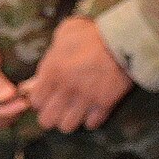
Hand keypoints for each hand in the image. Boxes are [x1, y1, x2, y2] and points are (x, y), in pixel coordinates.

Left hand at [20, 16, 132, 132]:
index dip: (40, 98)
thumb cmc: (92, 32)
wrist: (123, 39)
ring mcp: (85, 99)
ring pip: (67, 126)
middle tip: (57, 106)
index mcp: (53, 70)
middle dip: (50, 114)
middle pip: (47, 120)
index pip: (35, 100)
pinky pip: (91, 124)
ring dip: (69, 119)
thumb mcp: (66, 32)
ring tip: (73, 110)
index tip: (46, 94)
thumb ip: (52, 52)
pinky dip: (90, 119)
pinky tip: (91, 109)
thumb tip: (42, 71)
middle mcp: (66, 89)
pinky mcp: (104, 105)